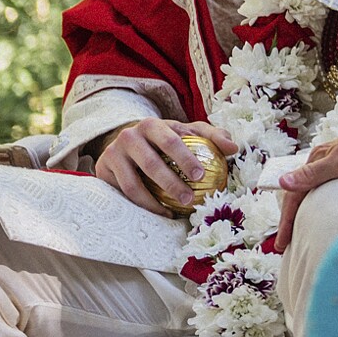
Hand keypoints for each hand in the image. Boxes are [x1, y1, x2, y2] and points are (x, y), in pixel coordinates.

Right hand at [96, 118, 239, 216]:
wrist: (125, 143)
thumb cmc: (164, 138)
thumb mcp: (187, 132)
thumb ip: (212, 137)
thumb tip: (234, 148)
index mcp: (152, 124)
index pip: (171, 140)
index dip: (185, 158)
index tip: (200, 176)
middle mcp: (129, 137)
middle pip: (151, 163)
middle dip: (171, 183)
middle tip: (189, 198)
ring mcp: (113, 155)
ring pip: (133, 184)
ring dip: (154, 201)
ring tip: (173, 211)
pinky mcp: (103, 172)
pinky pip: (122, 194)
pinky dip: (141, 206)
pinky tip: (159, 212)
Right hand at [273, 118, 337, 250]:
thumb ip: (313, 174)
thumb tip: (283, 182)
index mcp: (318, 158)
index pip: (295, 194)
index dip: (286, 220)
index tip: (283, 243)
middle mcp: (325, 162)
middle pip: (303, 195)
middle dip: (293, 219)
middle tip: (287, 244)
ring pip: (316, 196)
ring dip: (307, 214)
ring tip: (302, 235)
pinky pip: (332, 195)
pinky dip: (323, 209)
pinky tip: (327, 219)